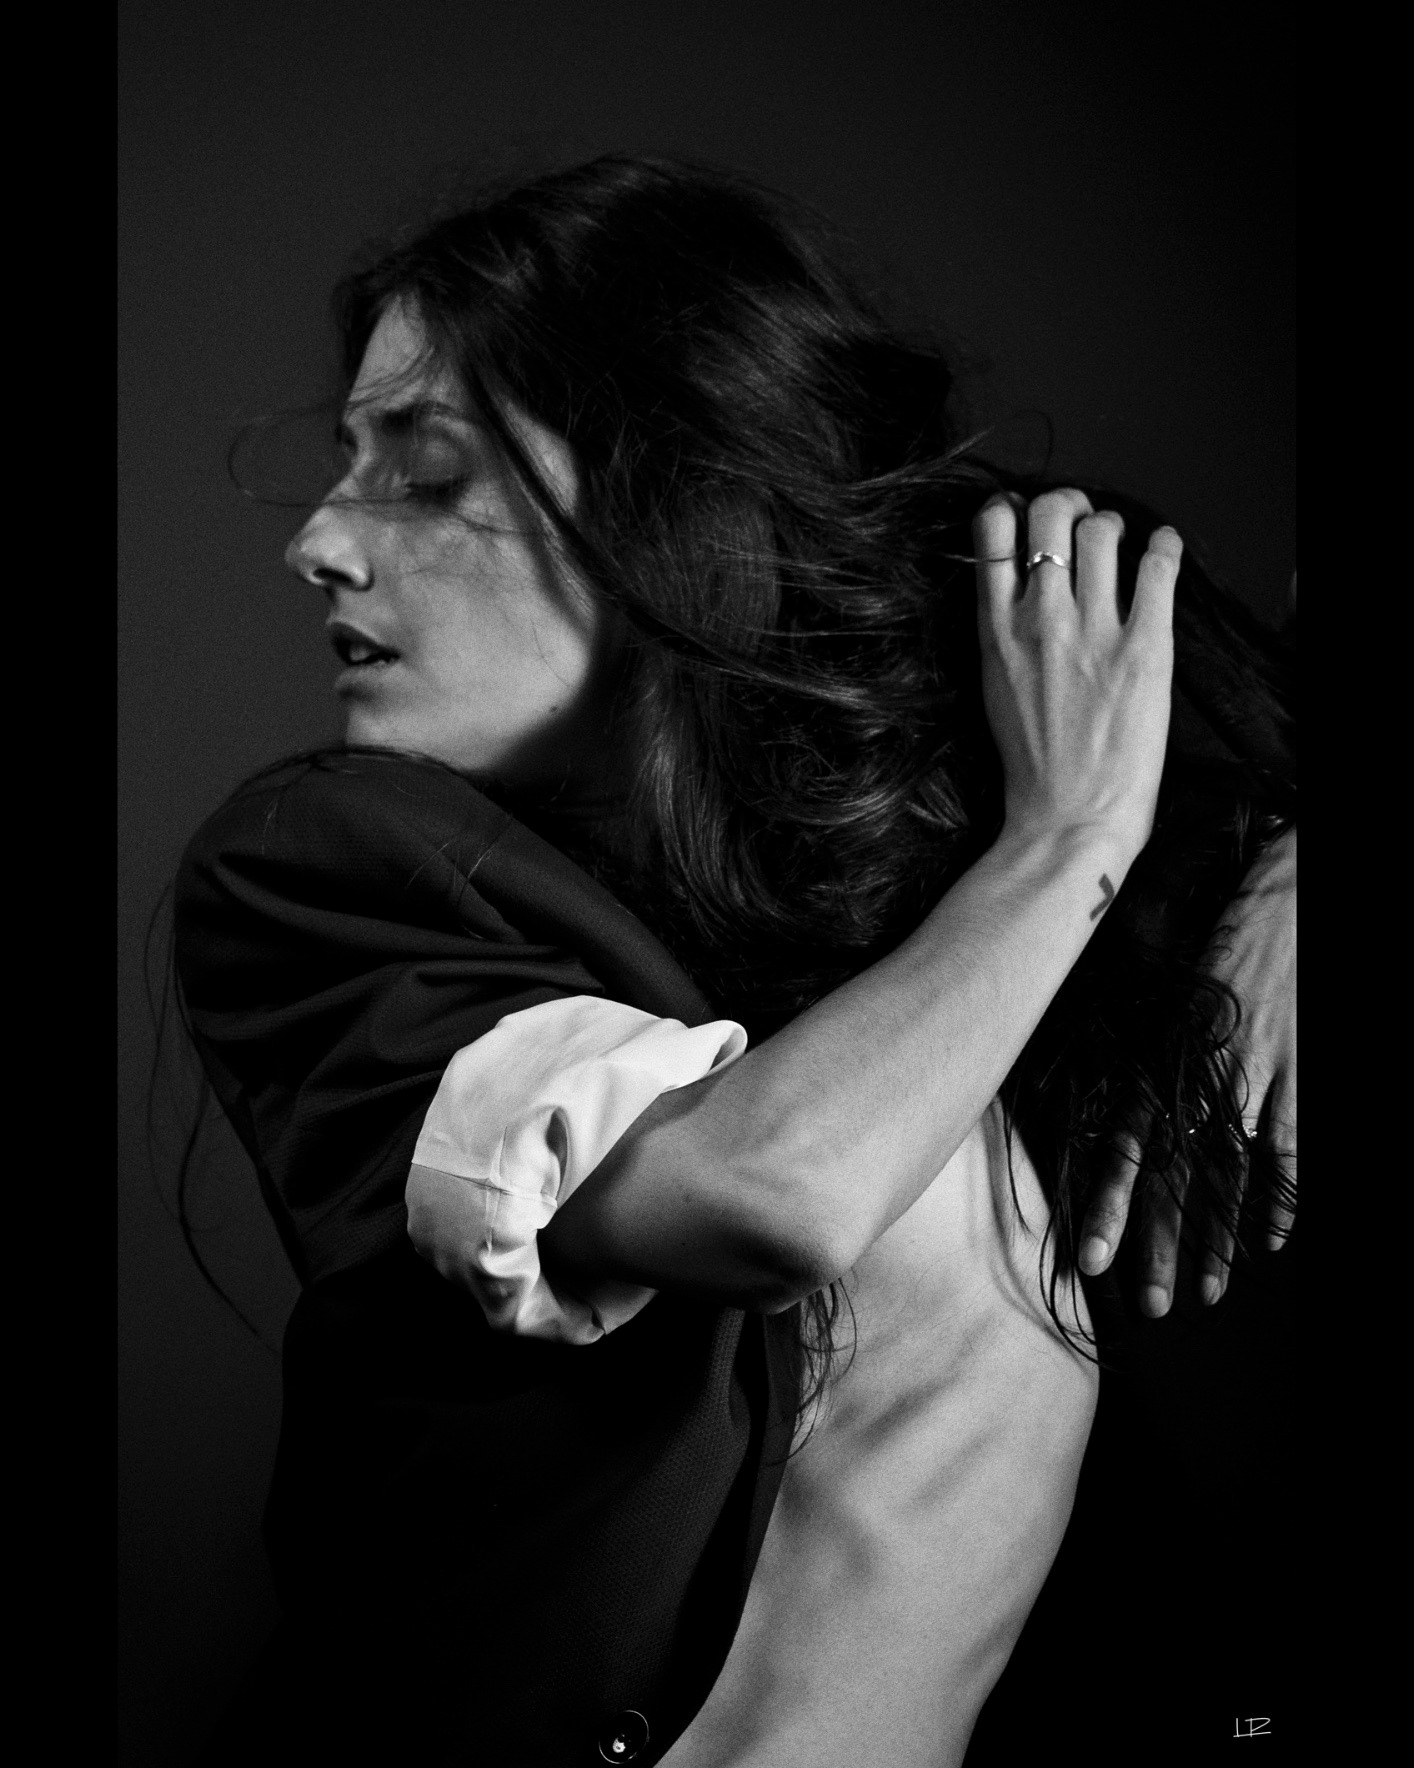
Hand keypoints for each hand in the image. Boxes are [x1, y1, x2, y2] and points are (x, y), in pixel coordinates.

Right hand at [973, 489, 1181, 865]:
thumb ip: (1004, 631)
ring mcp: (1093, 632)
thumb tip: (1019, 587)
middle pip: (1050, 513)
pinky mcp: (1144, 649)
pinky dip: (1164, 547)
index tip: (1026, 517)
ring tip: (1120, 543)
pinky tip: (1163, 550)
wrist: (1067, 818)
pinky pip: (1157, 568)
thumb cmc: (1031, 764)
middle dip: (1067, 505)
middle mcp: (1041, 619)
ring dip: (1113, 525)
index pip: (992, 530)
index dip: (1012, 509)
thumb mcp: (994, 687)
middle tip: (1081, 523)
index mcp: (996, 630)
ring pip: (1102, 530)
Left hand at [1078, 828, 1296, 1312]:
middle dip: (1160, 1247)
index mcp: (1162, 1060)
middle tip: (1148, 1305)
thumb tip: (1122, 1106)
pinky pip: (1287, 1150)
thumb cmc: (1216, 943)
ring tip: (1202, 1293)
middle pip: (1175, 1182)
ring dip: (1215, 1241)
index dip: (1110, 1207)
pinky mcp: (1298, 1072)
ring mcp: (1255, 1081)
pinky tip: (1267, 1241)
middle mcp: (1201, 1079)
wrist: (1281, 895)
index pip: (1127, 1148)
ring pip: (1228, 1180)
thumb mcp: (1166, 996)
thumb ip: (1147, 1053)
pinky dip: (1278, 1197)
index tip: (1092, 1259)